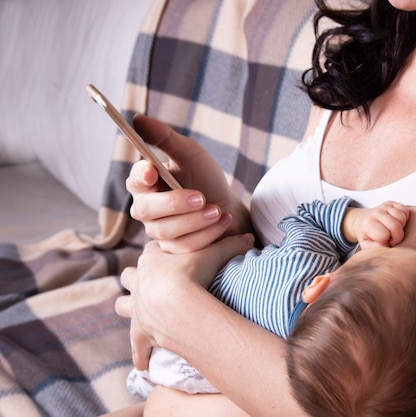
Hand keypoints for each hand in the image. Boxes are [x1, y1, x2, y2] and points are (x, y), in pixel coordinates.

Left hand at [115, 234, 253, 369]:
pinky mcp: (142, 331)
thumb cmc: (195, 273)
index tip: (171, 252)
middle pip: (129, 275)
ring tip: (136, 311)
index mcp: (152, 260)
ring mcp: (137, 308)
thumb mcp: (216, 254)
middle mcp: (139, 283)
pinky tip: (142, 365)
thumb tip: (250, 237)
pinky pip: (136, 344)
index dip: (160, 251)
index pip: (151, 250)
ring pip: (122, 305)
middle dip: (137, 277)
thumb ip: (231, 244)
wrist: (180, 304)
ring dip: (128, 307)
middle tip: (152, 281)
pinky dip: (139, 353)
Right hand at [127, 115, 250, 252]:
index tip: (152, 169)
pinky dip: (207, 234)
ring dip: (197, 220)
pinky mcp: (173, 250)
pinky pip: (183, 246)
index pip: (134, 180)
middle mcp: (146, 209)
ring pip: (166, 231)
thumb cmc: (206, 178)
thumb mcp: (190, 154)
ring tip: (219, 211)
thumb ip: (166, 138)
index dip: (140, 176)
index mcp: (146, 183)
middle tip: (201, 197)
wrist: (229, 208)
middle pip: (146, 210)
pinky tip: (223, 222)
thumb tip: (137, 118)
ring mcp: (158, 232)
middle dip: (176, 204)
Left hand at [344, 201, 408, 247]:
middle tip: (393, 239)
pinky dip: (404, 218)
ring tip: (394, 230)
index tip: (386, 242)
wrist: (362, 220)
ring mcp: (384, 207)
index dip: (388, 242)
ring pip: (402, 217)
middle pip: (395, 225)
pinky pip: (405, 210)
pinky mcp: (391, 203)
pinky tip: (398, 223)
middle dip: (398, 236)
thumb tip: (385, 245)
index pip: (384, 235)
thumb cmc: (366, 235)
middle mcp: (376, 213)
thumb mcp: (365, 245)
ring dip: (402, 226)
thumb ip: (373, 248)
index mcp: (368, 224)